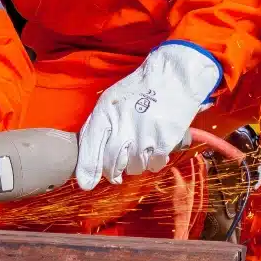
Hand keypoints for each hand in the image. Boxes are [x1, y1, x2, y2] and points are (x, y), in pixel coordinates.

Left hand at [74, 41, 220, 190]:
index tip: (87, 183)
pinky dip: (154, 162)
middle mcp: (123, 125)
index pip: (91, 147)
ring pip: (134, 167)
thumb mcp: (111, 100)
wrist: (173, 77)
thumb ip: (98, 126)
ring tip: (141, 147)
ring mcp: (144, 135)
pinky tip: (155, 148)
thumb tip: (89, 157)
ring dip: (136, 164)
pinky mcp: (165, 141)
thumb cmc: (139, 89)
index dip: (87, 169)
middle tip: (116, 173)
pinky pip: (154, 165)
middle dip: (113, 173)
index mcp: (105, 113)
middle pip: (112, 164)